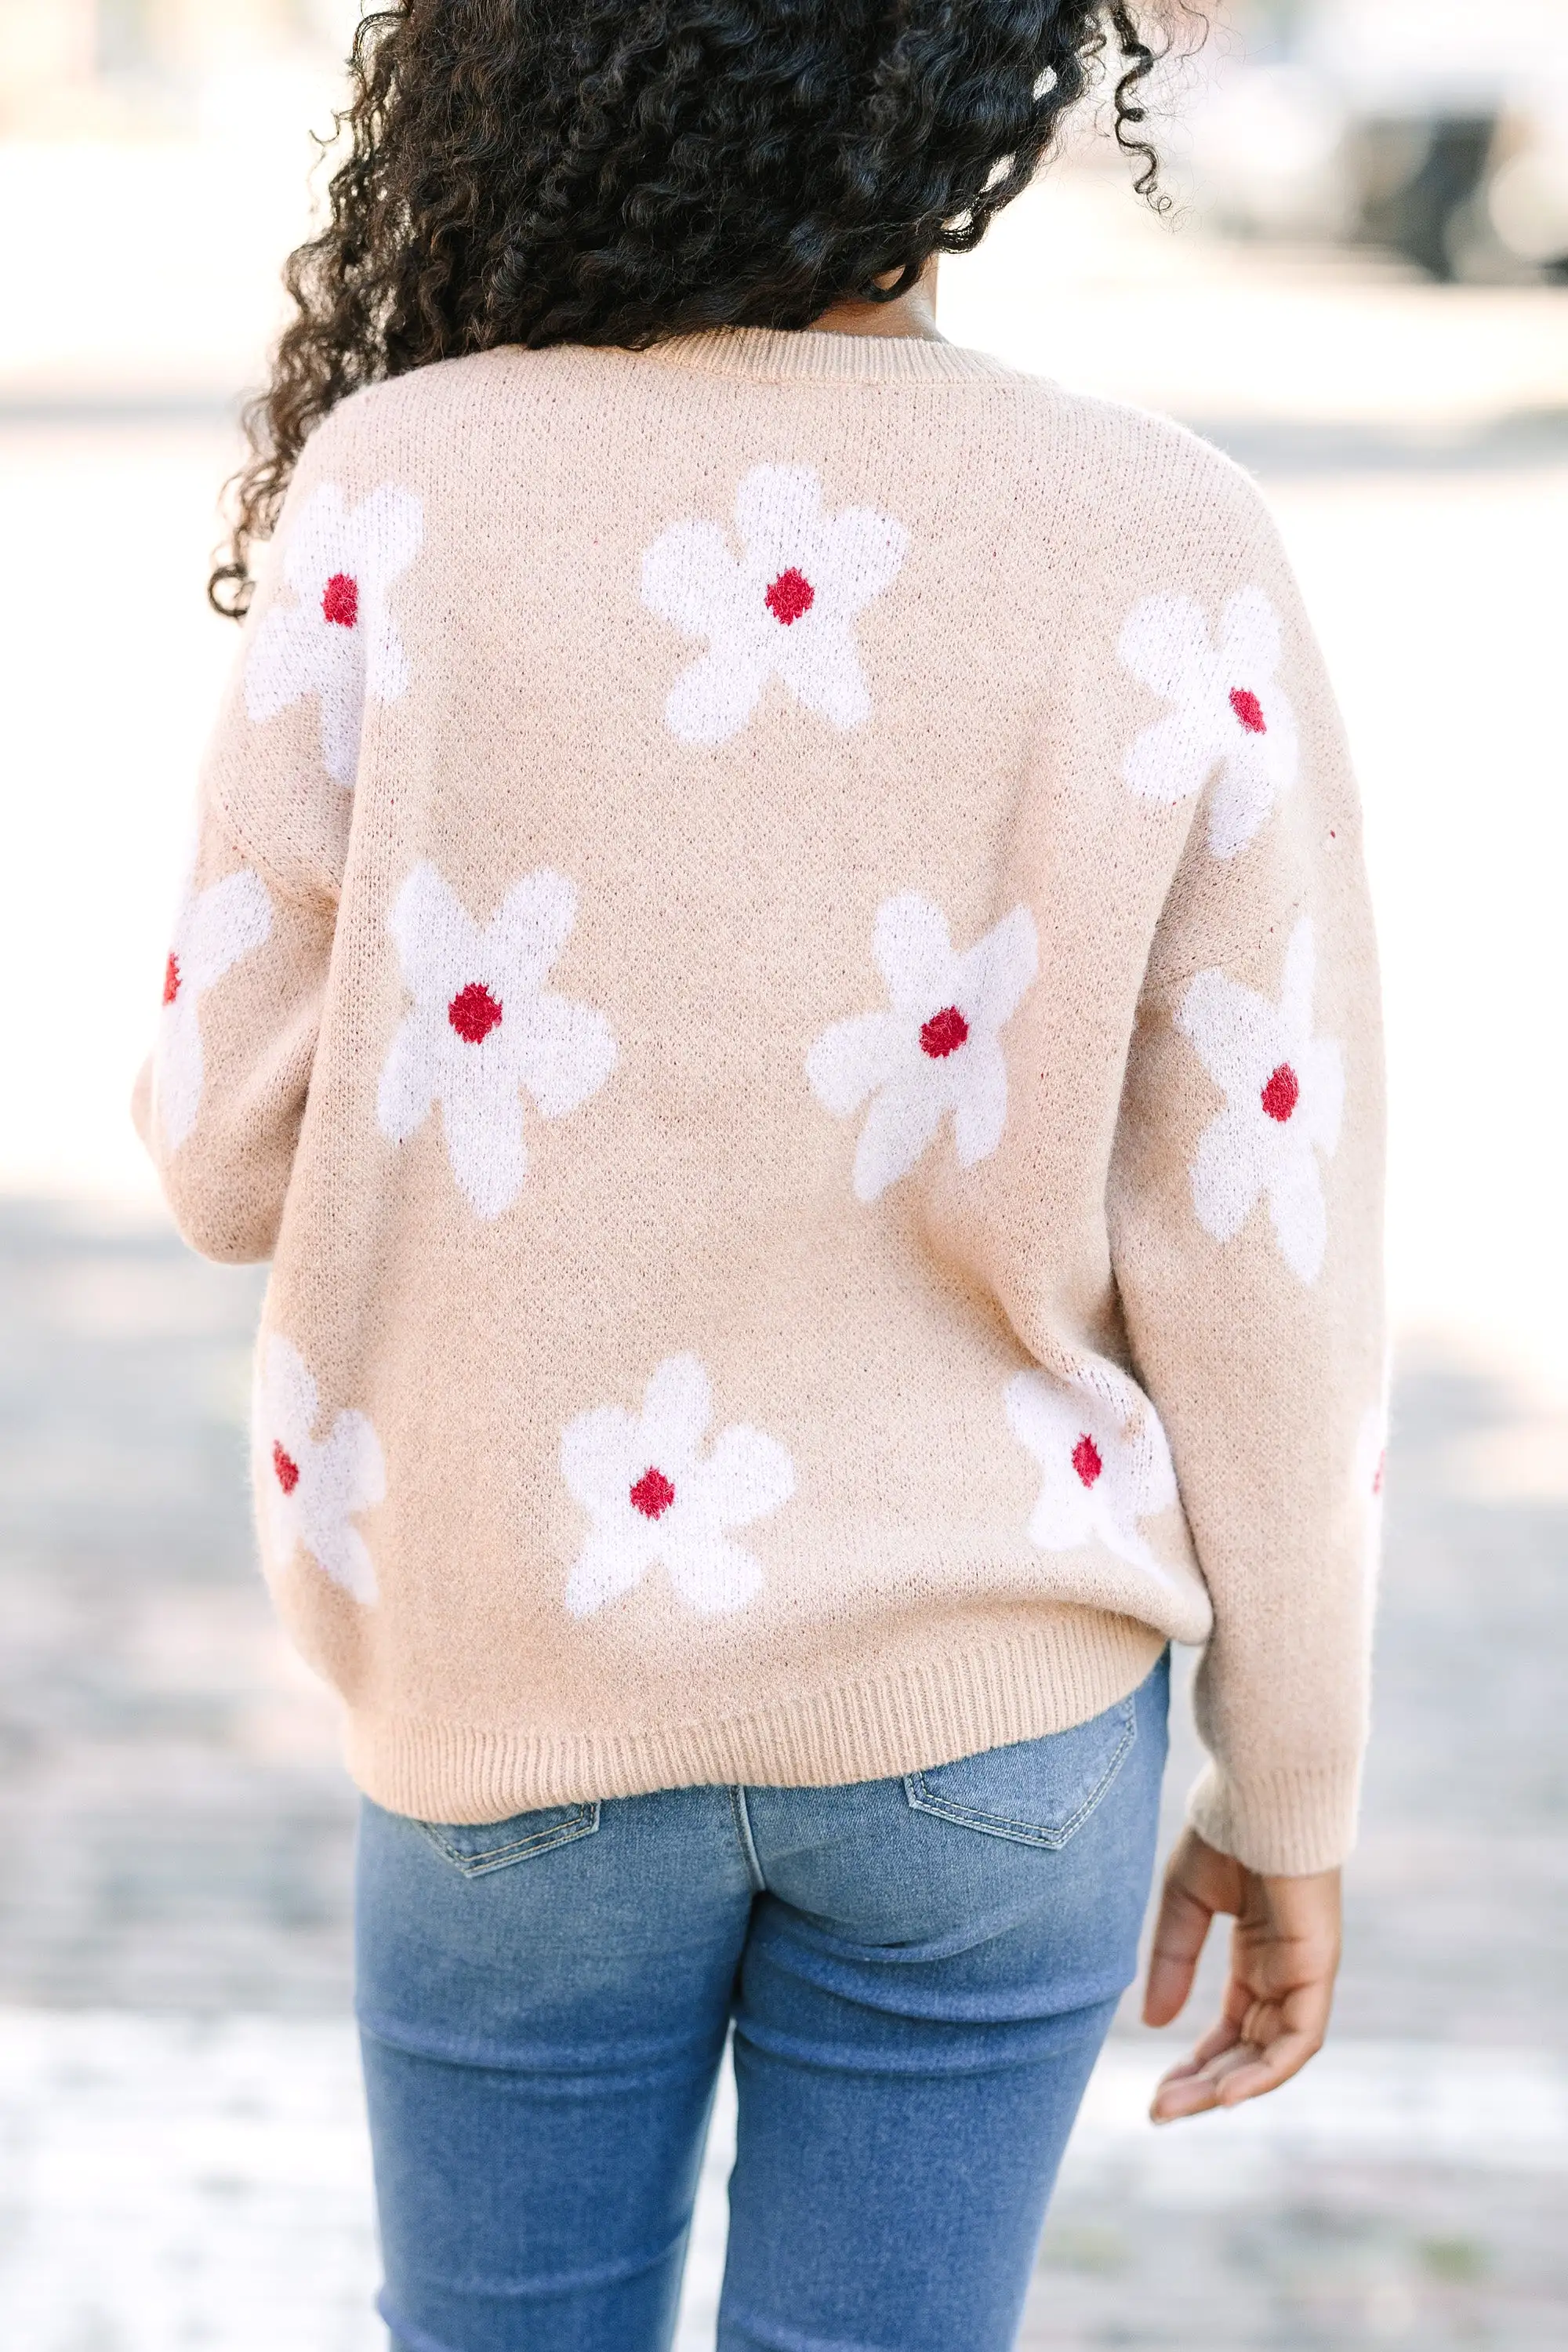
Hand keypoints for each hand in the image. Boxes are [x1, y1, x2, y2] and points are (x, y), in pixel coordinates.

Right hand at [1141, 1827, 1340, 2122]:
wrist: (1263, 1789)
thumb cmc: (1226, 1833)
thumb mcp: (1183, 1903)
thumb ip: (1171, 1962)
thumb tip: (1152, 2026)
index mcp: (1259, 1956)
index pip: (1232, 2028)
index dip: (1197, 2063)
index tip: (1157, 2092)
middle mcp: (1285, 1972)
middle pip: (1249, 2051)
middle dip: (1205, 2086)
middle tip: (1160, 2112)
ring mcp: (1305, 1972)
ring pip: (1272, 2055)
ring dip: (1229, 2087)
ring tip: (1180, 2106)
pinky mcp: (1318, 1967)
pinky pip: (1298, 2040)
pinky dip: (1267, 2072)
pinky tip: (1228, 2093)